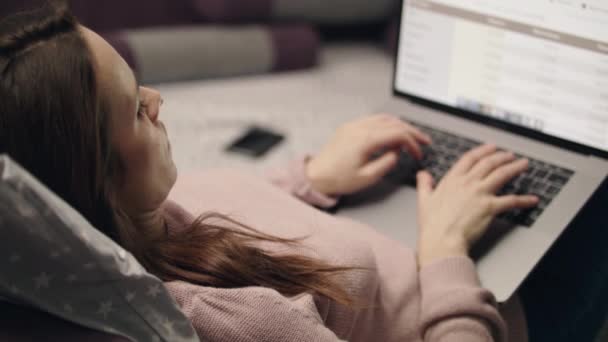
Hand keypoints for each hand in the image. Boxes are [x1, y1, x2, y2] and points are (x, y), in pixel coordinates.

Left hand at [306, 114, 430, 195]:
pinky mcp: (348, 127)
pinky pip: (372, 120)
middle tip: (423, 140)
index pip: (398, 134)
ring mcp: (353, 125)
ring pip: (383, 118)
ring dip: (399, 125)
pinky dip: (386, 124)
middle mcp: (359, 128)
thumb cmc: (338, 179)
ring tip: (409, 137)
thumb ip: (387, 163)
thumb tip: (397, 153)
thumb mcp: (367, 177)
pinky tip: (390, 133)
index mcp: (365, 139)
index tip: (418, 153)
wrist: (315, 176)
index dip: (413, 143)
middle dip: (411, 131)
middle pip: (394, 122)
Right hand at [416, 144, 538, 266]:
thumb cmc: (432, 224)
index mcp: (452, 180)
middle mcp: (468, 183)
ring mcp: (480, 193)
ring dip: (515, 168)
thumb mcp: (423, 200)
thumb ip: (424, 184)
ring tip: (523, 164)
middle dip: (502, 156)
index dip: (482, 151)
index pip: (470, 158)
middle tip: (510, 155)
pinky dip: (524, 200)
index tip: (490, 147)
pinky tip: (532, 199)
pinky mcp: (491, 207)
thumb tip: (423, 175)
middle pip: (489, 163)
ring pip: (502, 174)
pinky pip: (512, 200)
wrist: (441, 239)